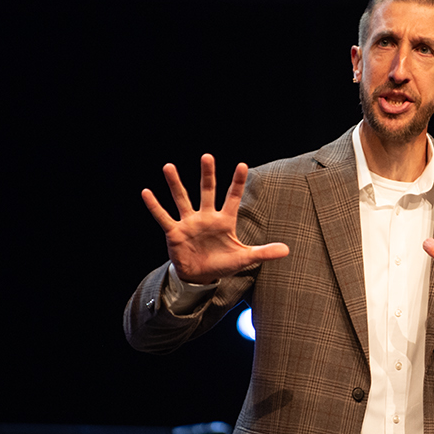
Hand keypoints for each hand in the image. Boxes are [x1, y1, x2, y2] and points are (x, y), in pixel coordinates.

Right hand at [141, 154, 289, 283]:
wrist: (200, 276)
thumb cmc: (222, 264)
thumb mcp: (244, 258)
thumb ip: (264, 252)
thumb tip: (287, 250)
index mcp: (224, 221)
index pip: (233, 197)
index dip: (237, 182)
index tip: (242, 165)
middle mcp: (206, 217)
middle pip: (207, 191)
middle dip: (207, 174)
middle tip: (207, 156)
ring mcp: (189, 223)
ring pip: (182, 199)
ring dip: (175, 184)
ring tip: (168, 167)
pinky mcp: (175, 232)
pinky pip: (163, 217)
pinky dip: (154, 206)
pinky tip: (146, 192)